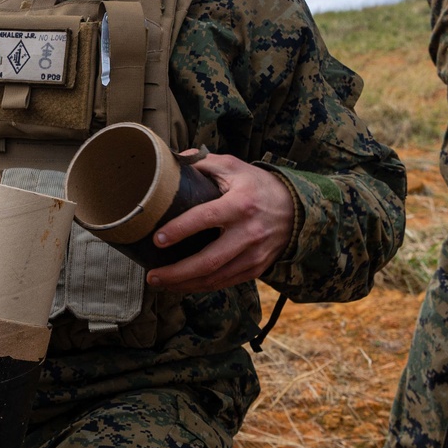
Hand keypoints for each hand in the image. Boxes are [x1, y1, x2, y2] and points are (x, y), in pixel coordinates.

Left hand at [145, 153, 295, 294]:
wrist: (296, 210)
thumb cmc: (258, 186)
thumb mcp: (234, 167)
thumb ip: (203, 162)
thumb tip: (171, 160)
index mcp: (241, 204)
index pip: (206, 218)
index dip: (180, 230)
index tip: (157, 239)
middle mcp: (249, 233)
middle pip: (209, 261)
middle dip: (177, 272)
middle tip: (152, 275)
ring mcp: (254, 254)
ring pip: (215, 278)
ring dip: (185, 284)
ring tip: (160, 282)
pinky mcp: (256, 268)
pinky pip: (225, 283)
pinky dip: (201, 286)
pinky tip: (183, 284)